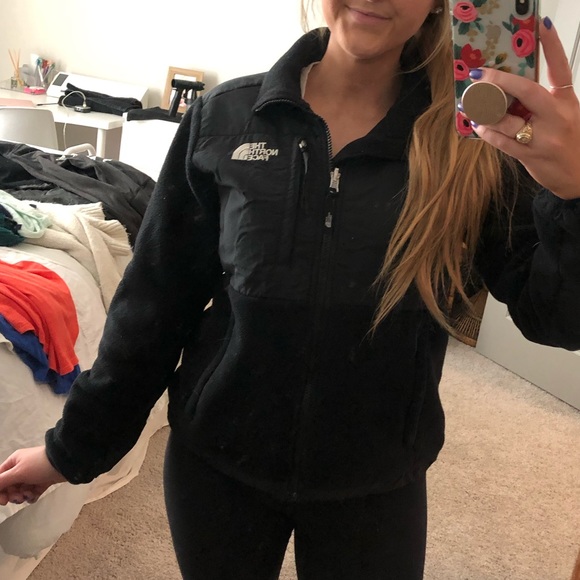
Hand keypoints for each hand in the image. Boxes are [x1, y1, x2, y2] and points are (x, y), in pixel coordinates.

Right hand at [0, 446, 66, 505]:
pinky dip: (32, 496)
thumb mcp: (18, 472)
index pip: (0, 478)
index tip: (3, 501)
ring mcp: (32, 475)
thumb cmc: (39, 464)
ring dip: (22, 496)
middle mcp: (21, 468)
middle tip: (19, 497)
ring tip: (29, 494)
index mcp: (14, 462)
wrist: (65, 463)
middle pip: (9, 487)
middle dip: (13, 494)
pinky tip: (35, 495)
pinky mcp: (42, 482)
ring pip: (20, 491)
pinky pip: (31, 493)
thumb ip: (2, 481)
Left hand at [470, 18, 579, 199]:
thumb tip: (510, 88)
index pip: (560, 68)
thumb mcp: (565, 114)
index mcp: (566, 101)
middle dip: (500, 81)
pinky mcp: (530, 156)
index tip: (542, 25)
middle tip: (479, 74)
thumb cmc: (568, 140)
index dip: (552, 46)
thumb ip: (544, 101)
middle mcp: (556, 116)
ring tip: (470, 103)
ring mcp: (543, 137)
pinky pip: (502, 142)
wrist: (579, 175)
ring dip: (484, 111)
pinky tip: (478, 126)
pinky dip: (487, 133)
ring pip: (508, 120)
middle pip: (527, 91)